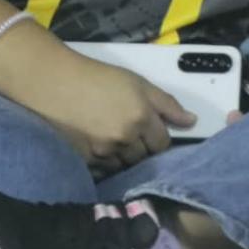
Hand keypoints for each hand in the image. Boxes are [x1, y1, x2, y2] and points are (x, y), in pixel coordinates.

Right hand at [26, 55, 196, 175]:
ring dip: (124, 157)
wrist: (57, 83)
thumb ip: (167, 104)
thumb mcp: (139, 83)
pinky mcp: (85, 159)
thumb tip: (192, 122)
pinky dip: (106, 162)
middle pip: (144, 157)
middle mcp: (125, 138)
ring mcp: (104, 151)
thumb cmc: (100, 78)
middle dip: (142, 148)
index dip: (159, 138)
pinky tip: (100, 147)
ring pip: (125, 165)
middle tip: (131, 134)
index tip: (151, 132)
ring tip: (114, 140)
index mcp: (142, 117)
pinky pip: (105, 169)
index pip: (162, 143)